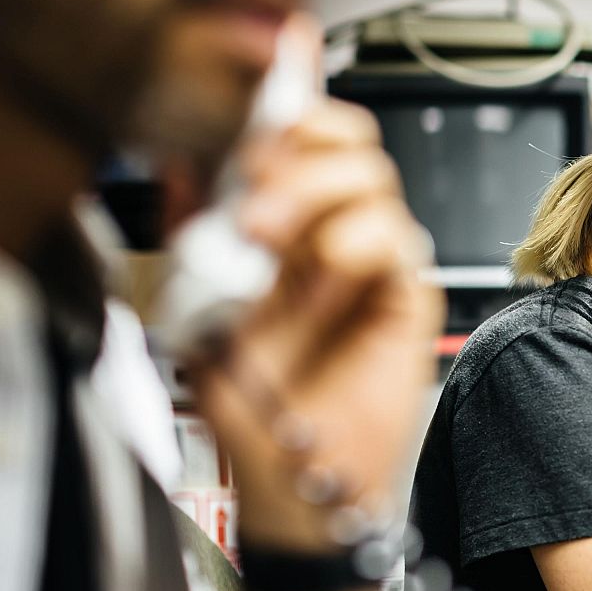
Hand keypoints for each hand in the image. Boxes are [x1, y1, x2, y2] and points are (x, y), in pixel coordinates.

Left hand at [191, 100, 441, 551]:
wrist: (295, 483)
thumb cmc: (254, 413)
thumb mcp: (197, 314)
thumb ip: (196, 243)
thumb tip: (185, 171)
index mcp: (285, 230)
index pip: (300, 138)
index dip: (286, 107)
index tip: (248, 113)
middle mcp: (334, 237)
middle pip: (347, 140)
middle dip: (298, 146)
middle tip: (253, 190)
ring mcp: (374, 265)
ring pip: (374, 176)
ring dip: (317, 191)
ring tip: (271, 239)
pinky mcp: (406, 298)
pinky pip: (399, 237)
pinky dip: (359, 239)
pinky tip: (326, 270)